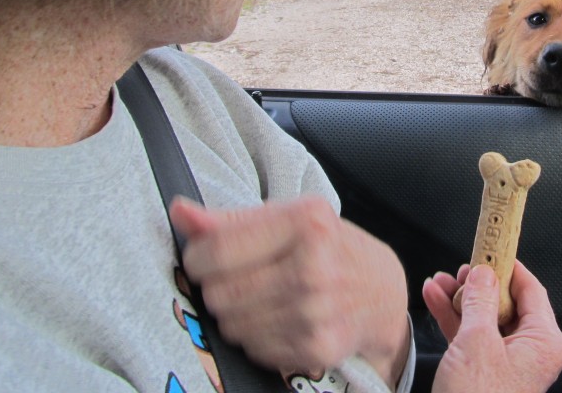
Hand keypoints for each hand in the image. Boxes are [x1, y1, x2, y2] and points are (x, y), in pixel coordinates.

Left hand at [169, 195, 409, 385]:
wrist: (382, 292)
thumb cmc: (329, 247)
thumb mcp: (289, 218)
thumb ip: (230, 219)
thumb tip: (179, 212)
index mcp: (307, 221)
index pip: (216, 249)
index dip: (197, 258)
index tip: (203, 258)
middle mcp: (315, 265)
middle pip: (219, 291)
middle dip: (218, 287)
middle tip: (241, 279)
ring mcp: (316, 310)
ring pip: (231, 324)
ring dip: (236, 315)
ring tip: (262, 298)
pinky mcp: (317, 347)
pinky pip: (253, 350)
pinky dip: (257, 337)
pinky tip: (277, 319)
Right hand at [422, 261, 561, 392]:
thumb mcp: (477, 342)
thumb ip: (479, 301)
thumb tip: (483, 274)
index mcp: (543, 342)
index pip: (531, 289)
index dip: (508, 265)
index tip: (492, 245)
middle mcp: (529, 351)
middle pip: (505, 301)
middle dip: (477, 282)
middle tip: (461, 267)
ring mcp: (505, 362)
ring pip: (484, 316)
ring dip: (460, 297)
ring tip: (441, 281)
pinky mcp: (483, 371)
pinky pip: (471, 334)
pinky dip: (453, 317)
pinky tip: (435, 298)